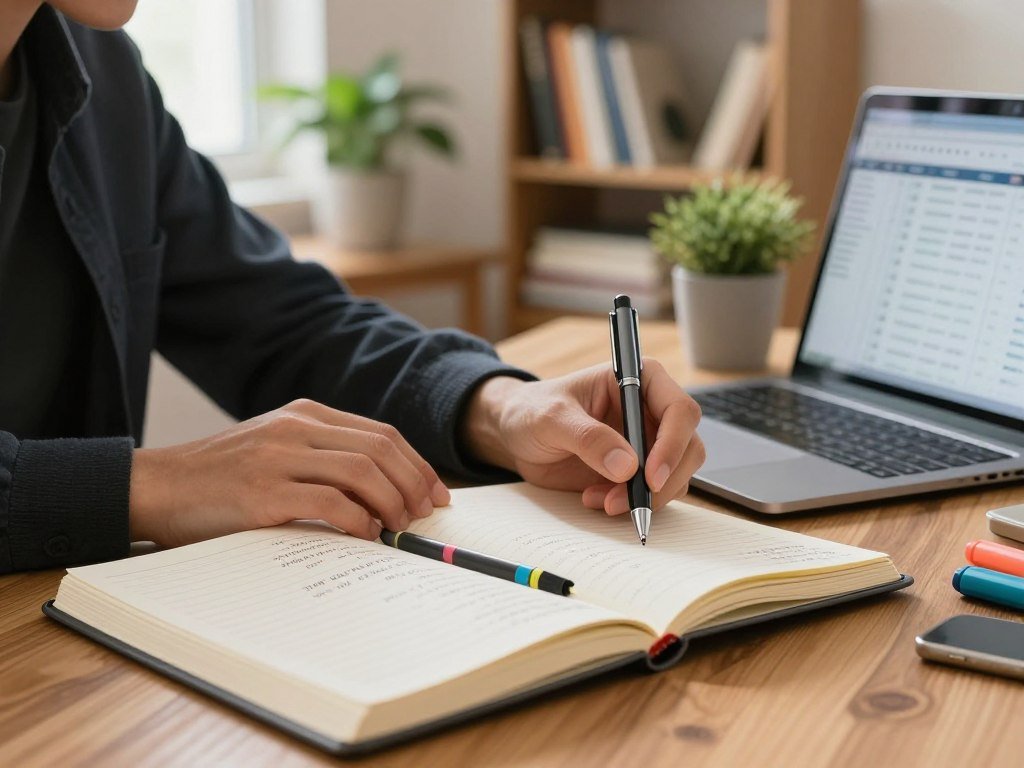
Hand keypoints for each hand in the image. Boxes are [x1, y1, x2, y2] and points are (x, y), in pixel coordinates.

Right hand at [129, 399, 449, 546]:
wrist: (157, 486)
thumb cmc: (221, 477)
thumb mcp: (276, 448)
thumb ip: (323, 457)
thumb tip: (384, 491)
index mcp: (305, 414)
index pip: (381, 433)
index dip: (417, 464)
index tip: (436, 494)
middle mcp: (296, 427)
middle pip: (381, 449)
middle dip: (415, 484)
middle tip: (427, 515)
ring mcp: (279, 457)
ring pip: (362, 471)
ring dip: (393, 503)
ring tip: (401, 528)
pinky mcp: (263, 492)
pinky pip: (331, 502)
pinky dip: (360, 520)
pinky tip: (367, 535)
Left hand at [462, 361, 704, 514]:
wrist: (515, 434)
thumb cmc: (532, 410)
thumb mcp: (552, 418)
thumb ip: (588, 438)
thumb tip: (628, 466)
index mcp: (638, 380)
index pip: (679, 410)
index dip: (673, 444)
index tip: (650, 476)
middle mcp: (650, 411)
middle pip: (688, 448)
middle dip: (663, 481)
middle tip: (628, 501)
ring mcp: (647, 443)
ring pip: (676, 476)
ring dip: (644, 497)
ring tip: (600, 500)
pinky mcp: (636, 471)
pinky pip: (653, 494)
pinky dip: (631, 505)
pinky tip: (596, 499)